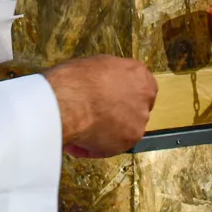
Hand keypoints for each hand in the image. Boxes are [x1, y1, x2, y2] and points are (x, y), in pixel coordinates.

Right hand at [42, 55, 156, 156]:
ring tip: (81, 126)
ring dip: (106, 130)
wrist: (68, 103)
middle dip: (117, 112)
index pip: (142, 86)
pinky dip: (94, 147)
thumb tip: (106, 83)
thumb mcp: (97, 64)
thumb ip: (111, 76)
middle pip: (134, 108)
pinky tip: (77, 139)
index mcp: (139, 75)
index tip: (112, 95)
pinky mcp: (127, 143)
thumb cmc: (76, 80)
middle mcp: (144, 99)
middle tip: (95, 111)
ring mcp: (138, 122)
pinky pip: (109, 147)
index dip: (124, 92)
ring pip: (123, 129)